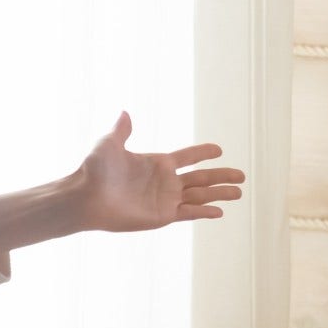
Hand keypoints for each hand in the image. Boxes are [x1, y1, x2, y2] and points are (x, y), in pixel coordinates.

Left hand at [74, 112, 245, 231]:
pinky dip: (204, 212)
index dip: (203, 152)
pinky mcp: (162, 215)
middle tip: (242, 175)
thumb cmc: (94, 171)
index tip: (218, 149)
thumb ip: (121, 130)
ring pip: (200, 195)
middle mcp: (164, 181)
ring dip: (220, 193)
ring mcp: (165, 199)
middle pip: (201, 177)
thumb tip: (124, 112)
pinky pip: (189, 213)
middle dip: (221, 175)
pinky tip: (220, 211)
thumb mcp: (108, 145)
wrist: (85, 198)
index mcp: (157, 163)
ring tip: (240, 191)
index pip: (187, 157)